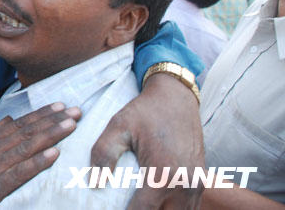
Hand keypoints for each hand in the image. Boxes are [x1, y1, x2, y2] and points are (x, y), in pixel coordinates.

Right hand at [0, 103, 81, 209]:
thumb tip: (8, 120)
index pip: (18, 124)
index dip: (40, 114)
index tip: (60, 106)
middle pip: (26, 132)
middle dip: (52, 120)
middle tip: (76, 111)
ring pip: (25, 147)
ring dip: (50, 135)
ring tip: (71, 126)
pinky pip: (18, 173)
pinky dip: (37, 162)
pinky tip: (54, 154)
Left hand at [91, 73, 203, 209]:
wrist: (176, 96)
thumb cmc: (145, 111)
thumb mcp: (118, 126)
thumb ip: (104, 154)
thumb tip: (95, 184)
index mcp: (163, 174)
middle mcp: (185, 184)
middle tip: (123, 205)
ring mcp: (196, 184)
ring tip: (137, 203)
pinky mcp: (200, 181)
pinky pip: (188, 207)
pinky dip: (171, 208)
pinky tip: (153, 202)